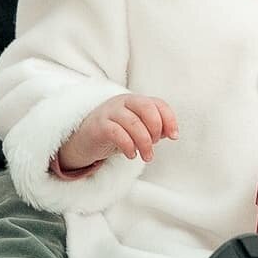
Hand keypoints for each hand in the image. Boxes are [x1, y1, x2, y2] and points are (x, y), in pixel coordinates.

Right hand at [56, 94, 177, 173]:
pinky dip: (128, 146)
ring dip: (145, 142)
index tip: (174, 136)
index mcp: (135, 101)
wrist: (83, 140)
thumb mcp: (135, 129)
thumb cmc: (113, 134)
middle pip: (147, 107)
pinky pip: (117, 133)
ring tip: (147, 156)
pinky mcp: (99, 126)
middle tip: (156, 144)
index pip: (158, 103)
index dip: (169, 119)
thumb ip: (152, 128)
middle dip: (156, 128)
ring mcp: (110, 112)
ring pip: (133, 122)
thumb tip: (170, 132)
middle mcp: (123, 102)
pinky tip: (131, 155)